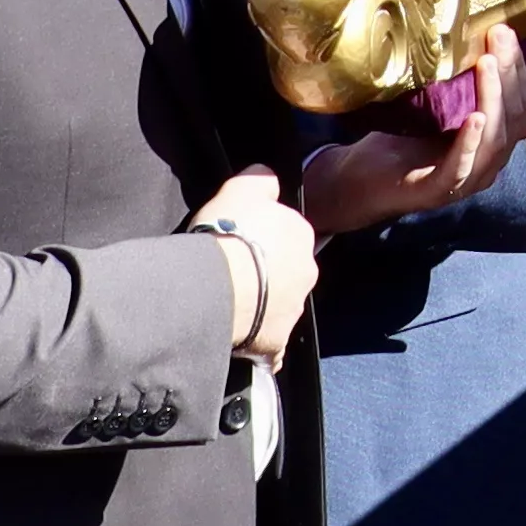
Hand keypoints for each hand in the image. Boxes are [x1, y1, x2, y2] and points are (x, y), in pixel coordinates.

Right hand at [193, 166, 317, 365]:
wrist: (218, 285)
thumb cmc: (229, 232)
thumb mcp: (243, 186)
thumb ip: (262, 179)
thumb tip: (268, 178)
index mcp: (301, 234)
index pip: (288, 233)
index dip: (264, 237)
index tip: (242, 241)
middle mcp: (306, 272)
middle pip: (288, 271)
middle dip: (268, 273)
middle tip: (235, 272)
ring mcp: (293, 310)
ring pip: (280, 306)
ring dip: (263, 306)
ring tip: (230, 303)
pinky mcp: (276, 343)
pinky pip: (271, 346)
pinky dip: (261, 345)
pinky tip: (244, 343)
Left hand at [300, 32, 525, 233]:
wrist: (362, 181)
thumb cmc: (402, 141)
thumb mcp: (439, 107)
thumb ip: (465, 85)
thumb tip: (490, 49)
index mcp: (493, 142)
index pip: (520, 105)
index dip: (517, 69)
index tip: (505, 31)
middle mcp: (487, 162)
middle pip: (512, 119)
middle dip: (509, 75)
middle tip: (500, 36)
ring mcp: (465, 180)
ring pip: (494, 142)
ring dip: (493, 100)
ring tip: (487, 64)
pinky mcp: (437, 190)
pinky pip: (461, 168)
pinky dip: (470, 142)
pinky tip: (474, 117)